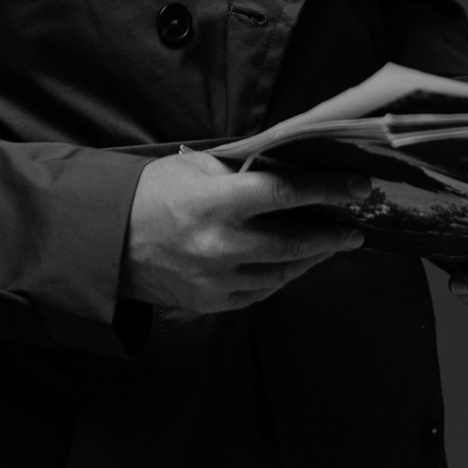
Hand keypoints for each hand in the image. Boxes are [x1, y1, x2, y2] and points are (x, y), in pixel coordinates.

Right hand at [124, 151, 363, 316]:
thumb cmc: (153, 194)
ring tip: (334, 243)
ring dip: (315, 256)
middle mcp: (221, 245)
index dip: (328, 189)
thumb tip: (292, 166)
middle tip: (356, 226)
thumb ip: (243, 168)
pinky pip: (262, 290)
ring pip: (284, 270)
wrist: (108, 241)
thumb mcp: (196, 166)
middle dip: (333, 233)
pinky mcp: (213, 302)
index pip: (286, 193)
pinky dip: (285, 275)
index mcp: (217, 202)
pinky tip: (298, 262)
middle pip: (295, 241)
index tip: (358, 187)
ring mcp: (218, 279)